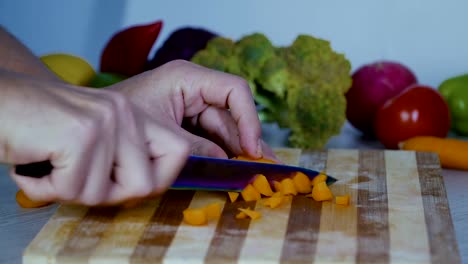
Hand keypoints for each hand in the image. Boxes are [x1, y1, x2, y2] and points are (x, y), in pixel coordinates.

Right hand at [0, 70, 189, 205]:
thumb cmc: (42, 127)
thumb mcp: (94, 137)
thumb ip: (124, 157)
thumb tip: (149, 187)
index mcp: (134, 113)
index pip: (179, 151)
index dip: (161, 178)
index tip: (129, 184)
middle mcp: (125, 113)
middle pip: (147, 185)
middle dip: (109, 195)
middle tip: (78, 179)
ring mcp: (105, 122)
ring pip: (105, 194)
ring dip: (72, 191)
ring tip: (53, 166)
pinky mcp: (80, 135)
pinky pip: (73, 189)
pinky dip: (47, 188)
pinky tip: (37, 165)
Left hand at [111, 60, 277, 160]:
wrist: (92, 128)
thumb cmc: (119, 121)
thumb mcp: (161, 134)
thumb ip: (196, 147)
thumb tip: (225, 161)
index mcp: (187, 78)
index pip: (234, 90)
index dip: (248, 118)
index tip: (251, 148)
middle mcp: (193, 87)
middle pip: (231, 113)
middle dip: (246, 139)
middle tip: (262, 165)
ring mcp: (190, 104)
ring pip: (223, 126)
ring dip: (237, 148)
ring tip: (254, 168)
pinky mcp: (185, 120)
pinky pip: (210, 134)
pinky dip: (221, 150)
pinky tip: (233, 165)